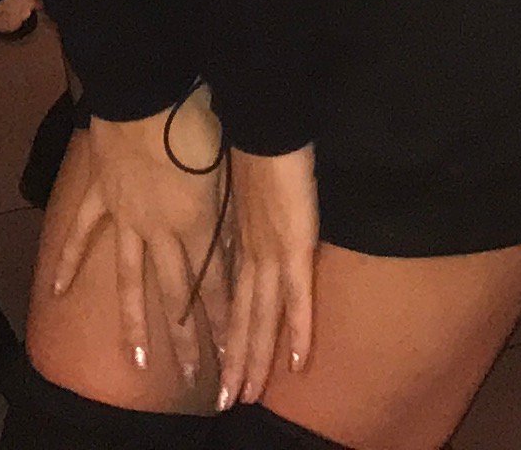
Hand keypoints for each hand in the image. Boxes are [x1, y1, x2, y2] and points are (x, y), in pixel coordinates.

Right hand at [37, 98, 228, 392]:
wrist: (150, 86)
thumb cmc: (197, 118)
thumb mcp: (223, 169)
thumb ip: (225, 211)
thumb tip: (238, 245)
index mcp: (196, 224)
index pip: (213, 284)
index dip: (222, 322)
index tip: (229, 358)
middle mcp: (160, 230)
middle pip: (175, 294)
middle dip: (188, 339)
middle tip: (193, 383)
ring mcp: (125, 215)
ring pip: (130, 278)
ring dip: (134, 322)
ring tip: (134, 363)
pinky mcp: (101, 194)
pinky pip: (82, 232)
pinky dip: (67, 260)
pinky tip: (56, 291)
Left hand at [217, 141, 318, 411]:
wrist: (265, 120)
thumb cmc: (258, 143)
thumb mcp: (248, 188)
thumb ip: (252, 215)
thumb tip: (254, 226)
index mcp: (240, 240)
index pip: (236, 299)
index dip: (230, 335)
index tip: (221, 367)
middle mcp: (251, 254)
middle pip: (244, 319)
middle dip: (237, 361)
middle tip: (227, 401)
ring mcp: (272, 252)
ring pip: (263, 318)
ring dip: (256, 360)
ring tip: (246, 396)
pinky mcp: (295, 244)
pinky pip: (298, 297)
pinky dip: (299, 332)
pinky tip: (299, 363)